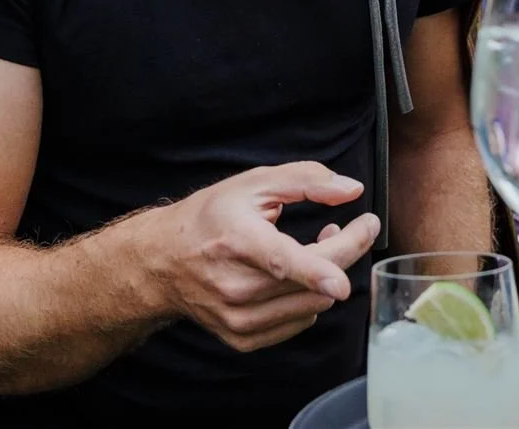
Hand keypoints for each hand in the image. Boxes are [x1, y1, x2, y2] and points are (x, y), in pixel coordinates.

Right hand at [140, 162, 380, 353]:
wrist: (163, 260)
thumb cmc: (210, 217)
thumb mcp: (253, 183)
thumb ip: (306, 181)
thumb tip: (351, 190)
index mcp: (237, 240)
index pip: (280, 262)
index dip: (315, 272)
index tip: (343, 281)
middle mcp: (235, 285)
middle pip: (311, 285)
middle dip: (346, 252)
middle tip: (355, 227)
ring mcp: (237, 317)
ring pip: (313, 306)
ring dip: (329, 277)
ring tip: (318, 247)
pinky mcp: (242, 337)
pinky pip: (299, 323)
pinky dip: (308, 299)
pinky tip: (298, 276)